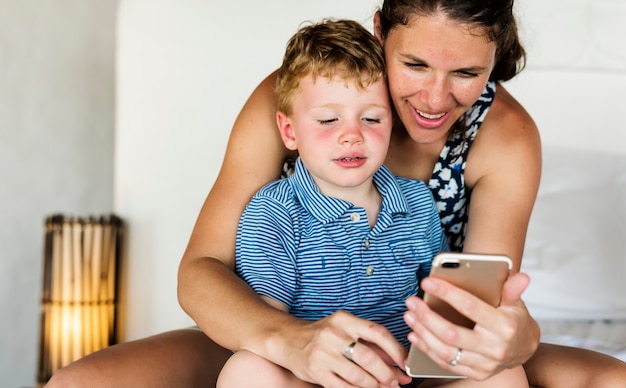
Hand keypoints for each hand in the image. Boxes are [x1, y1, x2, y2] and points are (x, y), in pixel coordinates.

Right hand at [279, 311, 411, 387]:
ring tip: (382, 387)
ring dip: (374, 385)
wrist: (289, 340)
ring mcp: (323, 353)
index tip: (405, 363)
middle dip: (386, 373)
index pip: (377, 332)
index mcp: (344, 320)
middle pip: (368, 357)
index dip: (395, 349)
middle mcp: (333, 334)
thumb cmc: (324, 335)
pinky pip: (343, 386)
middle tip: (394, 382)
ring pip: (357, 375)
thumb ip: (372, 346)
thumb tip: (400, 366)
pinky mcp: (316, 371)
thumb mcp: (346, 331)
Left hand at [403, 272, 539, 379]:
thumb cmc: (515, 320)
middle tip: (411, 302)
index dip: (447, 293)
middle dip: (427, 316)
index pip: (470, 307)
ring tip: (410, 316)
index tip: (427, 282)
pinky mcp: (476, 373)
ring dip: (423, 333)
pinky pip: (447, 364)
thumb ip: (512, 289)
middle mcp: (494, 348)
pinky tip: (415, 335)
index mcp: (504, 326)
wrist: (525, 349)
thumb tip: (521, 276)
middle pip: (452, 333)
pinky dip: (428, 350)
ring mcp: (485, 364)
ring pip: (446, 351)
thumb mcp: (515, 303)